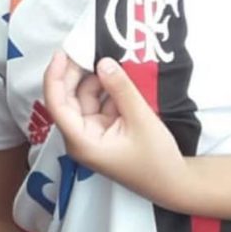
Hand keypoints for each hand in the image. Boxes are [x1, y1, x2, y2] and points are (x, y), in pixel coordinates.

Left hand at [43, 51, 189, 209]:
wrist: (174, 184)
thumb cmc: (156, 159)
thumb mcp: (141, 119)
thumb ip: (121, 89)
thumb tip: (103, 62)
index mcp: (81, 140)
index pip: (57, 104)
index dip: (55, 77)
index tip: (62, 54)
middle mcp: (81, 136)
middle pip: (69, 98)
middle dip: (76, 73)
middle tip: (87, 48)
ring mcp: (92, 133)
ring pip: (85, 98)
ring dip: (95, 79)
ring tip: (106, 56)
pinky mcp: (105, 130)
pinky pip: (100, 103)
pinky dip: (107, 89)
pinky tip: (117, 74)